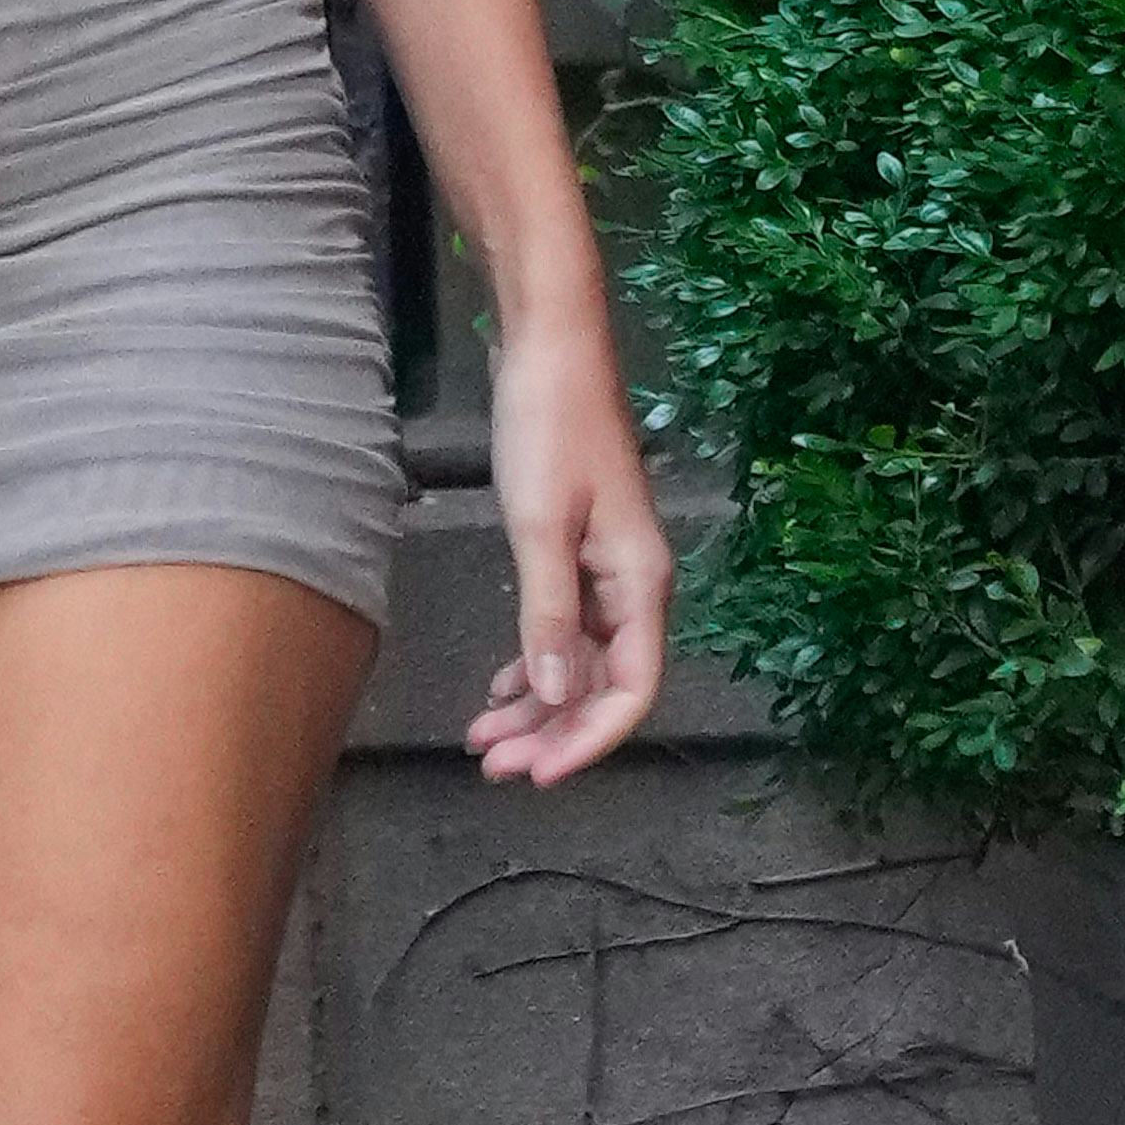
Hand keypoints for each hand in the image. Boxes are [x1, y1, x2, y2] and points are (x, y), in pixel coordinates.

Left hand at [466, 303, 670, 785]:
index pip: (630, 690)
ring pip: (580, 661)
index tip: (535, 775)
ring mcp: (608, 569)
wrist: (550, 348)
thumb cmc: (550, 425)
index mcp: (640, 583)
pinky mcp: (579, 550)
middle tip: (490, 765)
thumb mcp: (541, 524)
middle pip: (603, 686)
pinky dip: (534, 662)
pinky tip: (501, 686)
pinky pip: (565, 629)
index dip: (586, 741)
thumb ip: (548, 612)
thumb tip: (556, 691)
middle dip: (551, 732)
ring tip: (483, 738)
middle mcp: (634, 585)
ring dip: (536, 704)